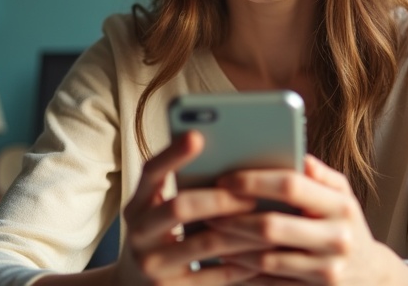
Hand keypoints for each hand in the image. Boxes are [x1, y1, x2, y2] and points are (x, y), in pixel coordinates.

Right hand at [115, 130, 274, 285]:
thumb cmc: (160, 236)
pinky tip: (264, 254)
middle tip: (252, 194)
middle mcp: (138, 233)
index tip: (198, 135)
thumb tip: (228, 155)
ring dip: (242, 231)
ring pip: (205, 243)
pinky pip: (215, 276)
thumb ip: (180, 187)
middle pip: (180, 206)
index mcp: (136, 206)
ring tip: (271, 220)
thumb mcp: (156, 212)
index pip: (150, 172)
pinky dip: (242, 263)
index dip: (173, 154)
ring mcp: (152, 266)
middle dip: (221, 198)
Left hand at [205, 155, 407, 285]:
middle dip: (234, 218)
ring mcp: (326, 271)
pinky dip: (243, 271)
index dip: (254, 181)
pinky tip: (225, 259)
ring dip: (232, 247)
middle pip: (272, 226)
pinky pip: (269, 283)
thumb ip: (319, 174)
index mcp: (341, 205)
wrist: (371, 277)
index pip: (291, 186)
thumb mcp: (342, 195)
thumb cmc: (345, 224)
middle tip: (207, 210)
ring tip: (209, 233)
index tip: (225, 179)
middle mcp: (337, 238)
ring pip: (265, 259)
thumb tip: (296, 154)